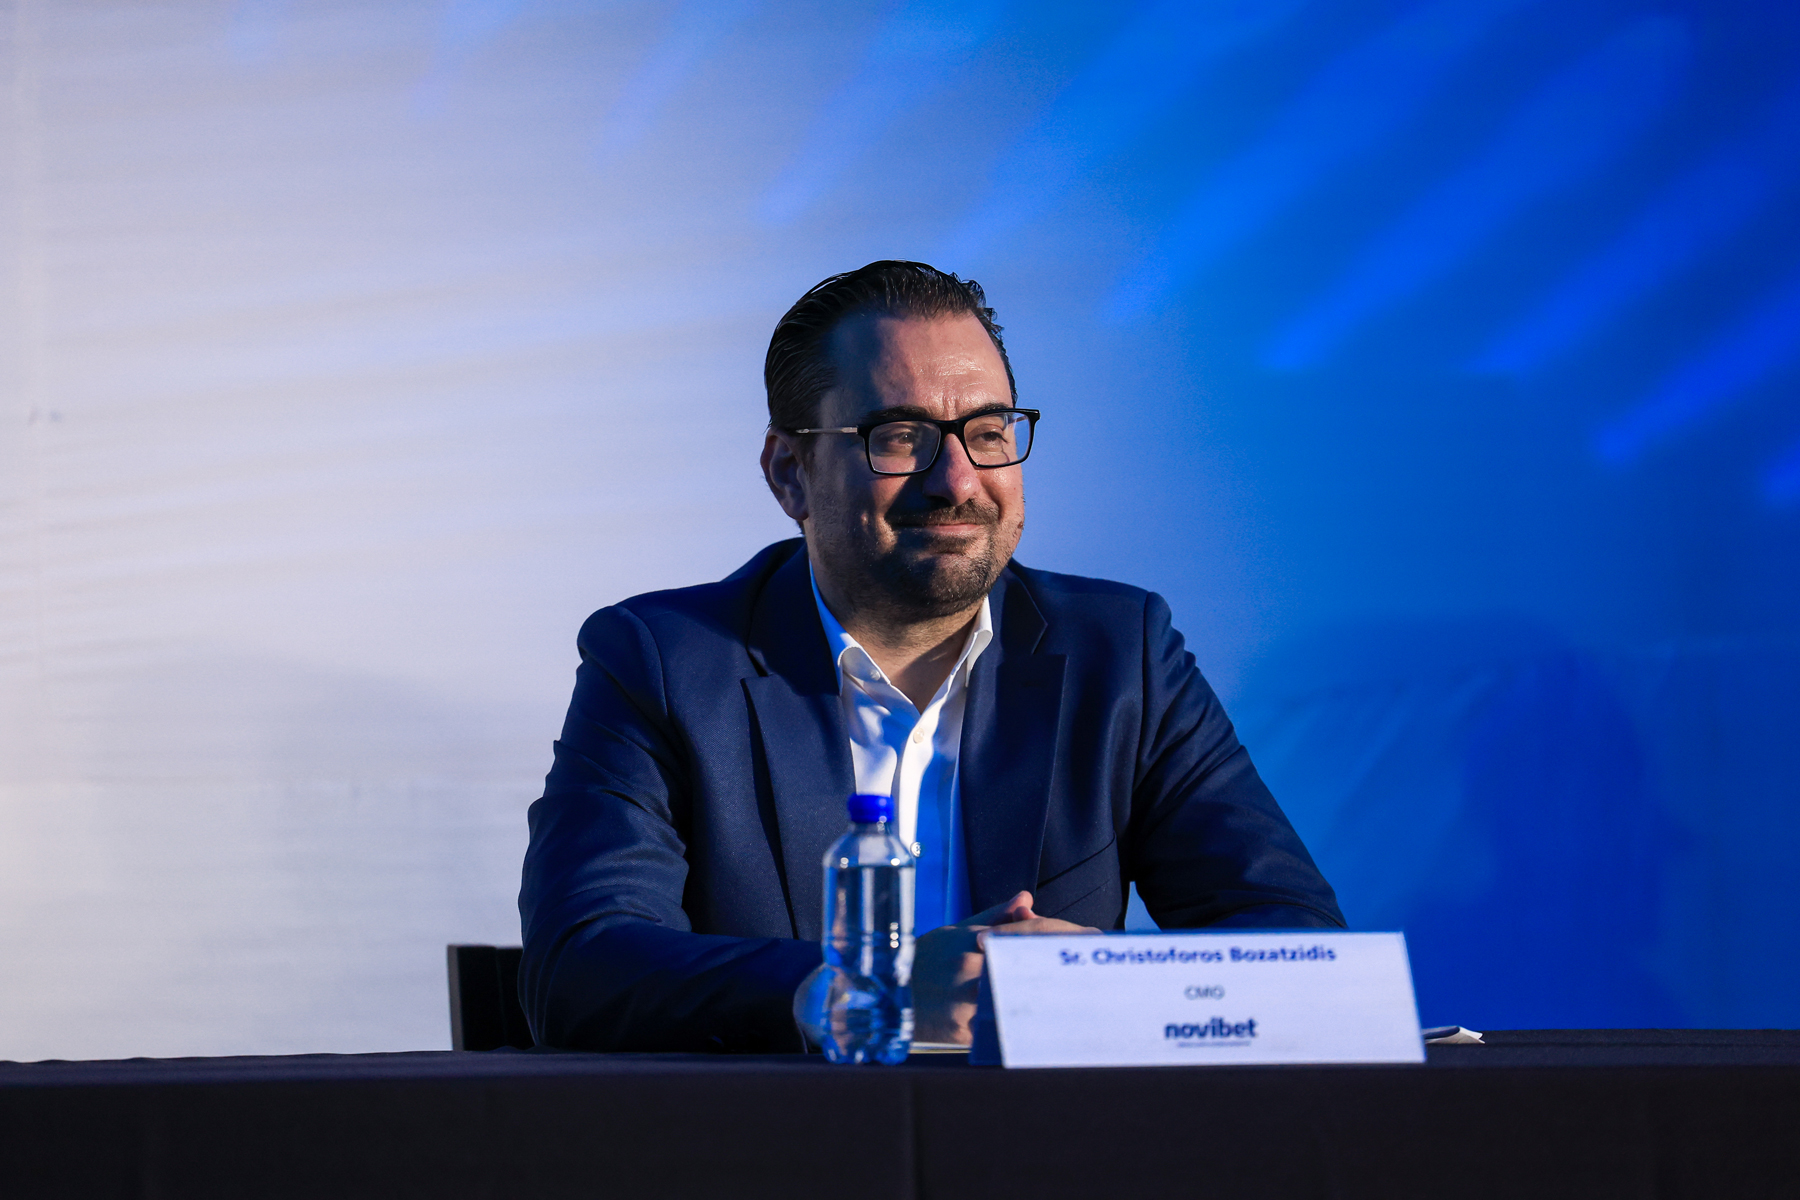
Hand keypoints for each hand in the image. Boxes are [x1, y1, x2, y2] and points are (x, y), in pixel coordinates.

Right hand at [912, 891, 1099, 1044]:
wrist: (886, 992)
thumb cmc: (924, 959)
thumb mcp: (956, 931)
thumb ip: (996, 918)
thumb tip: (1027, 898)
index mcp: (975, 942)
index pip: (1028, 934)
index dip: (1063, 936)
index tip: (1092, 939)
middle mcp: (972, 968)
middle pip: (1031, 969)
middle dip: (1064, 972)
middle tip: (1098, 977)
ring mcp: (966, 1001)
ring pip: (1018, 1003)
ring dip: (1049, 1005)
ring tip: (1079, 1008)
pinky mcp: (961, 1030)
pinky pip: (999, 1032)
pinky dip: (1021, 1033)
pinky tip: (1045, 1036)